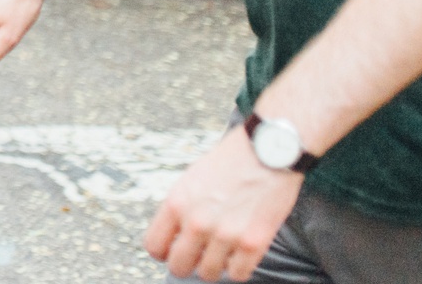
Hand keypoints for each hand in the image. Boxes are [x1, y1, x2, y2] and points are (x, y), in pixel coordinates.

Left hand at [145, 126, 302, 281]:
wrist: (268, 149)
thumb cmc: (230, 161)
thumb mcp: (191, 179)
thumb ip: (181, 208)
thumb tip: (175, 236)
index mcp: (176, 203)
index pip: (154, 247)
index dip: (164, 251)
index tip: (174, 249)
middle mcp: (196, 222)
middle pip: (178, 267)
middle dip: (187, 263)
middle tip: (199, 255)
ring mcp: (225, 235)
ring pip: (208, 274)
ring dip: (215, 266)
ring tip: (222, 251)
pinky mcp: (253, 243)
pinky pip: (238, 275)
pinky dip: (239, 268)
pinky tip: (241, 253)